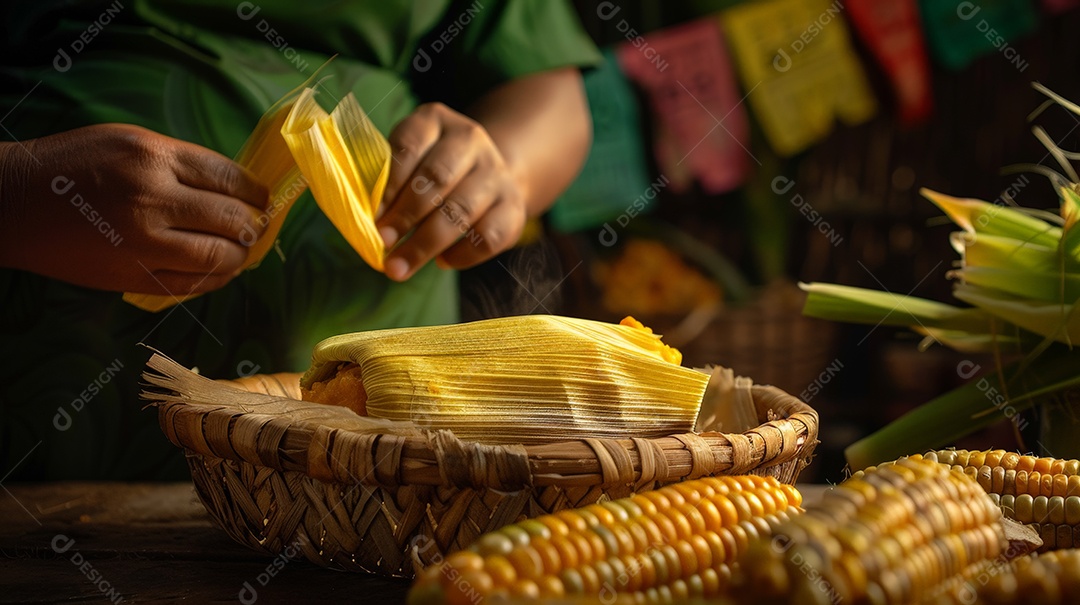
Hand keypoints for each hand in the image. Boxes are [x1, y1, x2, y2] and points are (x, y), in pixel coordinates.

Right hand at [0, 124, 268, 294]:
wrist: (16, 204)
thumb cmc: (75, 164)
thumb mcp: (131, 142)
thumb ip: (182, 164)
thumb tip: (235, 191)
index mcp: (154, 158)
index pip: (229, 178)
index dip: (255, 193)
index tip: (263, 200)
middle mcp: (152, 200)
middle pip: (231, 220)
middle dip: (253, 226)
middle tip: (257, 228)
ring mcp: (142, 243)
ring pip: (217, 258)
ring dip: (239, 257)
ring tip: (241, 251)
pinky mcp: (132, 276)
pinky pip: (191, 284)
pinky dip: (214, 279)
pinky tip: (218, 271)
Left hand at [376, 103, 526, 280]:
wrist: (489, 175)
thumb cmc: (431, 172)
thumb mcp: (409, 161)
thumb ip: (388, 183)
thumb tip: (367, 223)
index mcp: (436, 120)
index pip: (410, 146)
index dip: (390, 183)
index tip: (373, 215)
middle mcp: (470, 140)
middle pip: (437, 178)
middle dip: (406, 215)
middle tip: (383, 243)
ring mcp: (496, 172)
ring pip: (461, 210)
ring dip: (426, 243)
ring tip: (400, 266)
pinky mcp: (513, 206)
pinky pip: (488, 236)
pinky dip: (462, 254)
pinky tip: (441, 262)